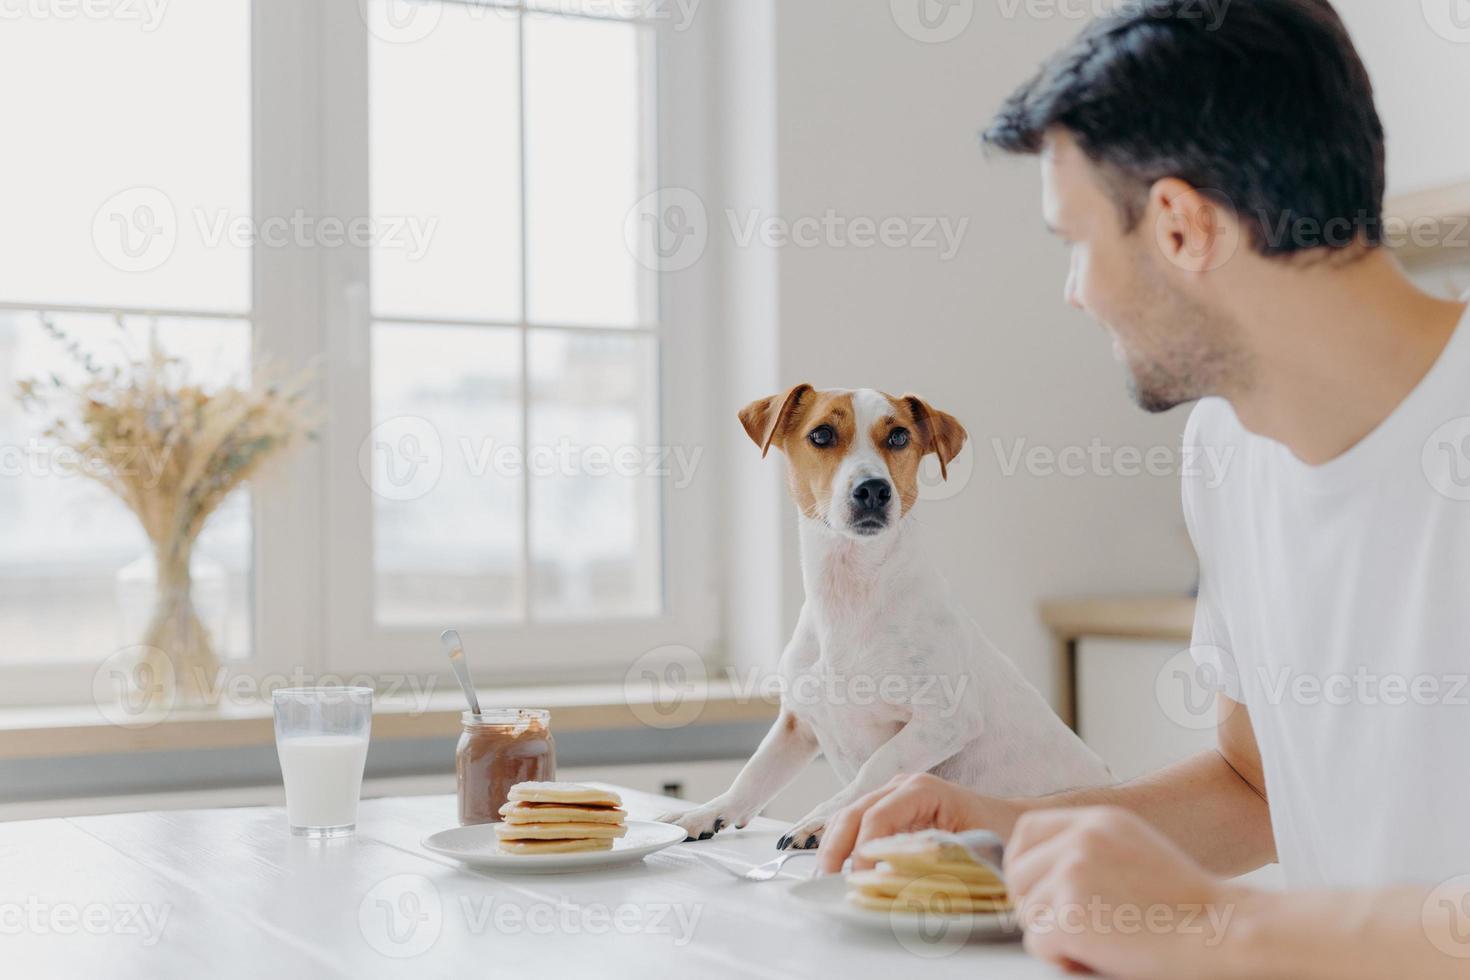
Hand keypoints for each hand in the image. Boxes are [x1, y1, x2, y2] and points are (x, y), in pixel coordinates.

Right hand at [816, 773, 1023, 873]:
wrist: (1010, 820)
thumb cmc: (999, 833)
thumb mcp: (973, 848)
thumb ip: (938, 862)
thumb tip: (901, 884)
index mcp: (923, 790)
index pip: (877, 817)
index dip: (863, 849)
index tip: (860, 879)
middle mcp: (902, 786)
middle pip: (854, 812)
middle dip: (835, 847)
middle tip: (825, 882)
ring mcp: (893, 796)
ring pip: (849, 816)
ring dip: (834, 846)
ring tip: (825, 879)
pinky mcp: (891, 810)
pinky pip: (859, 824)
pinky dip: (845, 845)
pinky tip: (840, 869)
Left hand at [1005, 806, 1254, 979]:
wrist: (1220, 933)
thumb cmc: (1186, 906)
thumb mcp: (1133, 850)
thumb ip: (1088, 851)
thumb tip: (1035, 872)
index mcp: (1096, 821)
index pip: (1028, 830)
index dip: (1022, 863)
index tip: (1033, 889)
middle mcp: (1080, 840)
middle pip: (1017, 875)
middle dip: (1034, 906)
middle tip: (1071, 928)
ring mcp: (1073, 875)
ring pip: (1026, 912)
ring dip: (1053, 936)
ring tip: (1101, 942)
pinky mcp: (1071, 916)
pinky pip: (1038, 943)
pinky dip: (1061, 958)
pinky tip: (1098, 957)